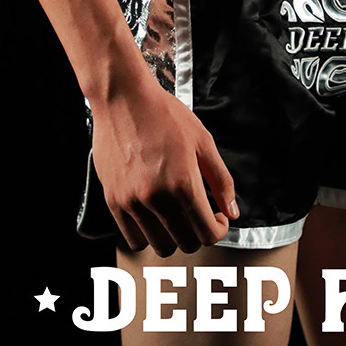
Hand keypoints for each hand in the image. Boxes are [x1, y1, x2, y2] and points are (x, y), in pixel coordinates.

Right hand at [90, 75, 237, 256]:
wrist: (123, 99)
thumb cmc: (163, 115)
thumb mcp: (203, 142)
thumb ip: (221, 180)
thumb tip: (232, 210)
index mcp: (183, 183)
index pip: (208, 233)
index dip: (219, 229)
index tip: (218, 217)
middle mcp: (156, 198)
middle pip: (186, 243)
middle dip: (199, 232)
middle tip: (199, 213)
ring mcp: (131, 202)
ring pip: (159, 246)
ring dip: (174, 236)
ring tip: (177, 215)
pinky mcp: (113, 200)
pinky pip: (132, 237)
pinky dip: (148, 234)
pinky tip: (155, 215)